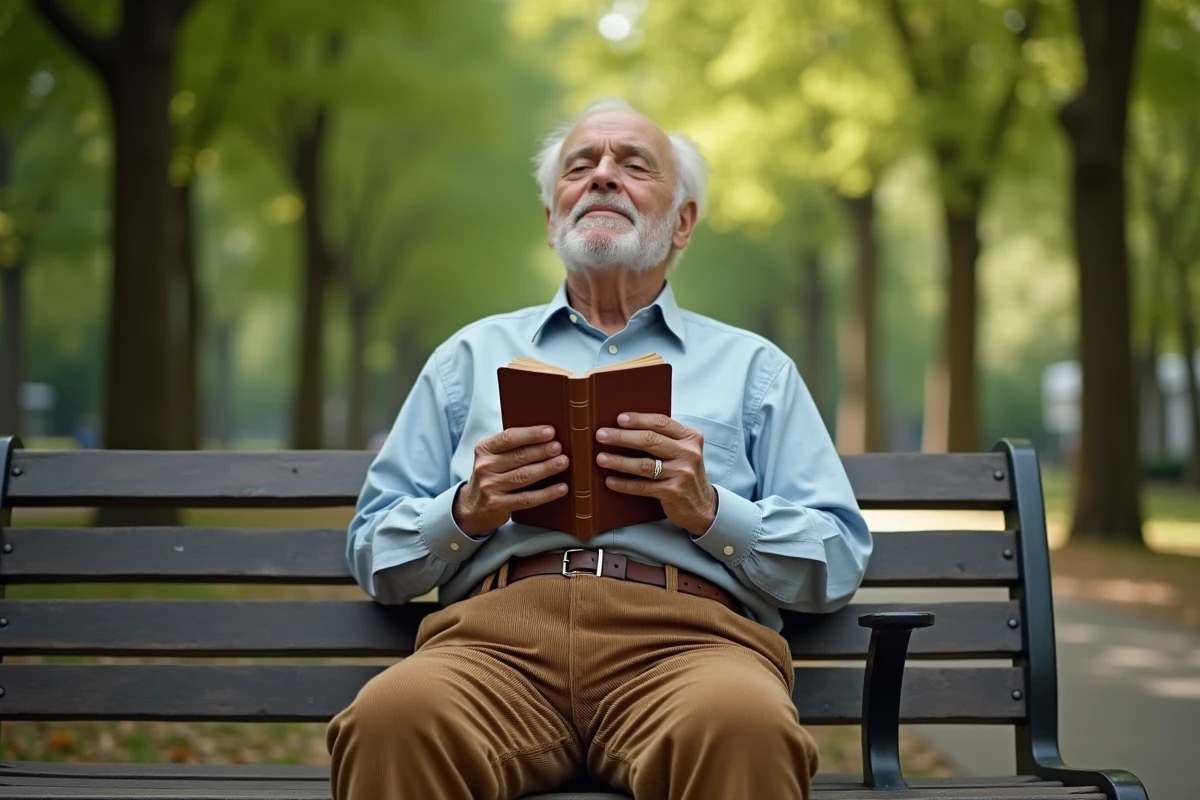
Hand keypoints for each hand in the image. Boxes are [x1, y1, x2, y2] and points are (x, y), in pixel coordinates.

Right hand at [453, 425, 569, 536]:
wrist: (473, 507)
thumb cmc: (492, 475)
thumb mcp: (493, 456)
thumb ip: (512, 446)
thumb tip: (547, 436)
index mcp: (484, 449)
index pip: (509, 438)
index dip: (531, 434)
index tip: (550, 431)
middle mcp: (485, 466)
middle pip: (519, 456)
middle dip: (542, 451)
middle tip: (560, 447)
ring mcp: (490, 486)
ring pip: (524, 476)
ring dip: (546, 468)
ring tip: (563, 462)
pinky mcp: (498, 505)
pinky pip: (527, 498)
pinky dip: (546, 493)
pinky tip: (561, 488)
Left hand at [595, 413, 717, 535]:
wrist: (702, 507)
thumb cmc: (685, 474)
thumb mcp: (683, 451)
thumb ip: (665, 439)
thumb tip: (628, 427)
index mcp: (691, 437)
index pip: (661, 422)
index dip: (638, 419)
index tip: (619, 419)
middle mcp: (688, 453)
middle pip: (649, 440)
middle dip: (621, 437)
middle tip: (601, 435)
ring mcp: (682, 473)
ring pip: (643, 464)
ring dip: (618, 461)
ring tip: (601, 458)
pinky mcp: (673, 492)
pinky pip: (642, 486)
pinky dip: (624, 484)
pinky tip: (610, 481)